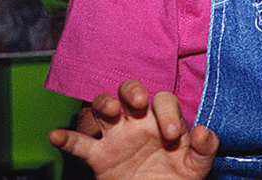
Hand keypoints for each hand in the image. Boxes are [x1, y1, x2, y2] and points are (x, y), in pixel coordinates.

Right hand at [49, 79, 217, 179]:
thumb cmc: (180, 177)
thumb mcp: (198, 164)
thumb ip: (205, 147)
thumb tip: (201, 130)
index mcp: (164, 119)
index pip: (163, 101)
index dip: (168, 112)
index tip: (170, 135)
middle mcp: (139, 122)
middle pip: (130, 91)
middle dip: (132, 91)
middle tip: (139, 103)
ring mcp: (117, 136)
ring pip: (103, 107)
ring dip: (104, 103)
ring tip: (110, 111)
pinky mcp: (99, 156)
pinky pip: (78, 143)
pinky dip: (66, 138)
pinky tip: (56, 135)